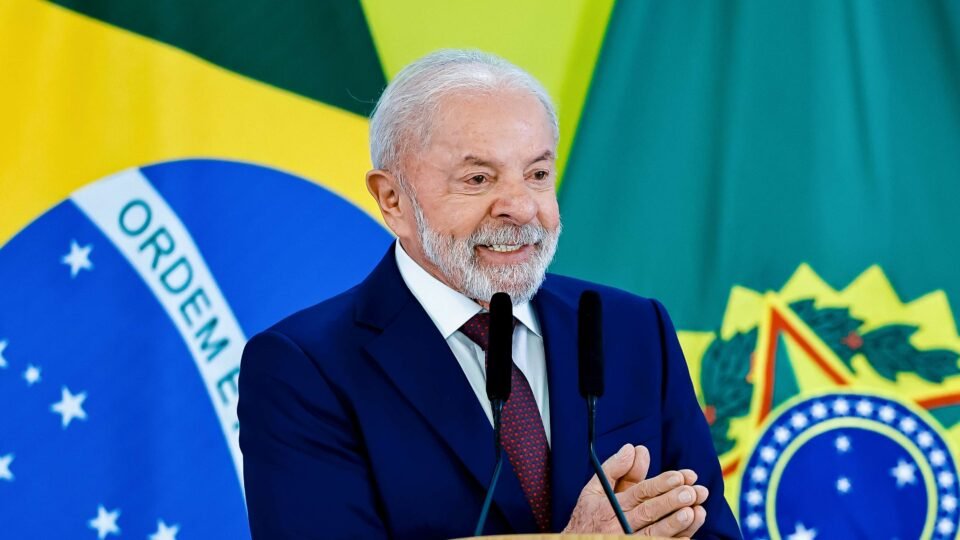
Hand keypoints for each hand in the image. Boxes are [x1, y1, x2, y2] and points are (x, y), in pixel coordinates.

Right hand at [563, 444, 707, 536]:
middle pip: (649, 512)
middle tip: (693, 492)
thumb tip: (633, 449)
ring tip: (695, 512)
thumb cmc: (588, 517)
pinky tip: (688, 535)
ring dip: (676, 523)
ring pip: (656, 533)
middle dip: (673, 501)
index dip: (660, 484)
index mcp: (610, 506)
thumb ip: (614, 469)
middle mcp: (619, 525)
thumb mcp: (594, 490)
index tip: (680, 476)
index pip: (639, 492)